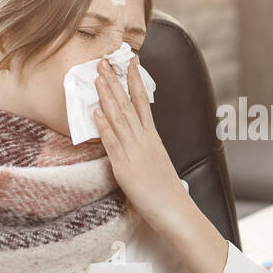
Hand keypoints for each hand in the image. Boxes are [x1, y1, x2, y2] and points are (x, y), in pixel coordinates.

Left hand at [93, 56, 228, 272]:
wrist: (176, 213)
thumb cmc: (166, 193)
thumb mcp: (157, 164)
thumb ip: (147, 150)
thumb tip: (137, 143)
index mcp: (153, 139)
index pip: (143, 103)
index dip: (136, 82)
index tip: (131, 62)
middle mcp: (145, 141)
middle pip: (129, 105)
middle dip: (116, 81)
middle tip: (104, 60)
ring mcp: (135, 154)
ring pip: (120, 119)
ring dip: (107, 96)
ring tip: (98, 77)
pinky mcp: (126, 169)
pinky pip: (113, 143)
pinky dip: (104, 126)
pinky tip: (96, 112)